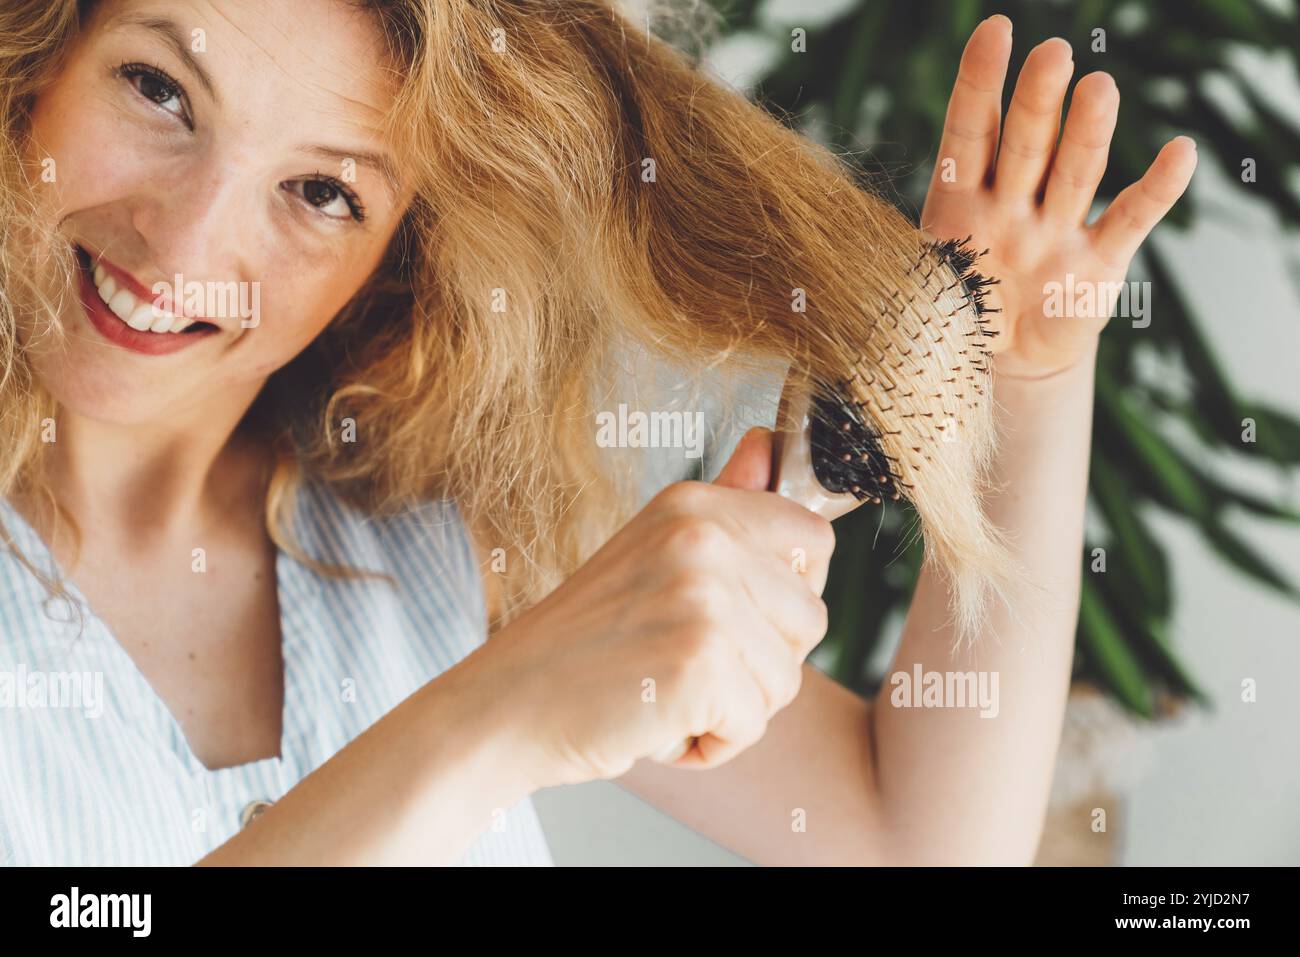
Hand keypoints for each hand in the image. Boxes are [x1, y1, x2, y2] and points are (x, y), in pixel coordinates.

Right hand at [479, 428, 833, 785]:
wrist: (504, 704)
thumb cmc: (581, 642)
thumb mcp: (652, 552)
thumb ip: (724, 502)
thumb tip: (770, 442)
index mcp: (695, 506)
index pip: (814, 539)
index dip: (787, 593)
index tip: (731, 615)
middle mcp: (704, 539)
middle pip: (810, 620)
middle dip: (759, 662)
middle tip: (682, 663)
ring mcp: (704, 599)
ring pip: (786, 679)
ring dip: (733, 708)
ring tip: (664, 690)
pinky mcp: (699, 664)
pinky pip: (752, 724)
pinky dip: (711, 743)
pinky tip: (657, 722)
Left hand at [921, 15, 1197, 378]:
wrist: (1002, 366)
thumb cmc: (955, 314)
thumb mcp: (916, 288)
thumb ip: (901, 266)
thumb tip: (836, 270)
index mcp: (960, 202)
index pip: (969, 132)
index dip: (978, 83)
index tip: (995, 30)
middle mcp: (1012, 204)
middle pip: (1025, 143)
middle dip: (1037, 101)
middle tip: (1052, 54)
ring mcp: (1057, 230)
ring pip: (1073, 173)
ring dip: (1087, 132)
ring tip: (1098, 87)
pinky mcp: (1098, 265)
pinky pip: (1129, 221)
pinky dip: (1156, 189)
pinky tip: (1178, 153)